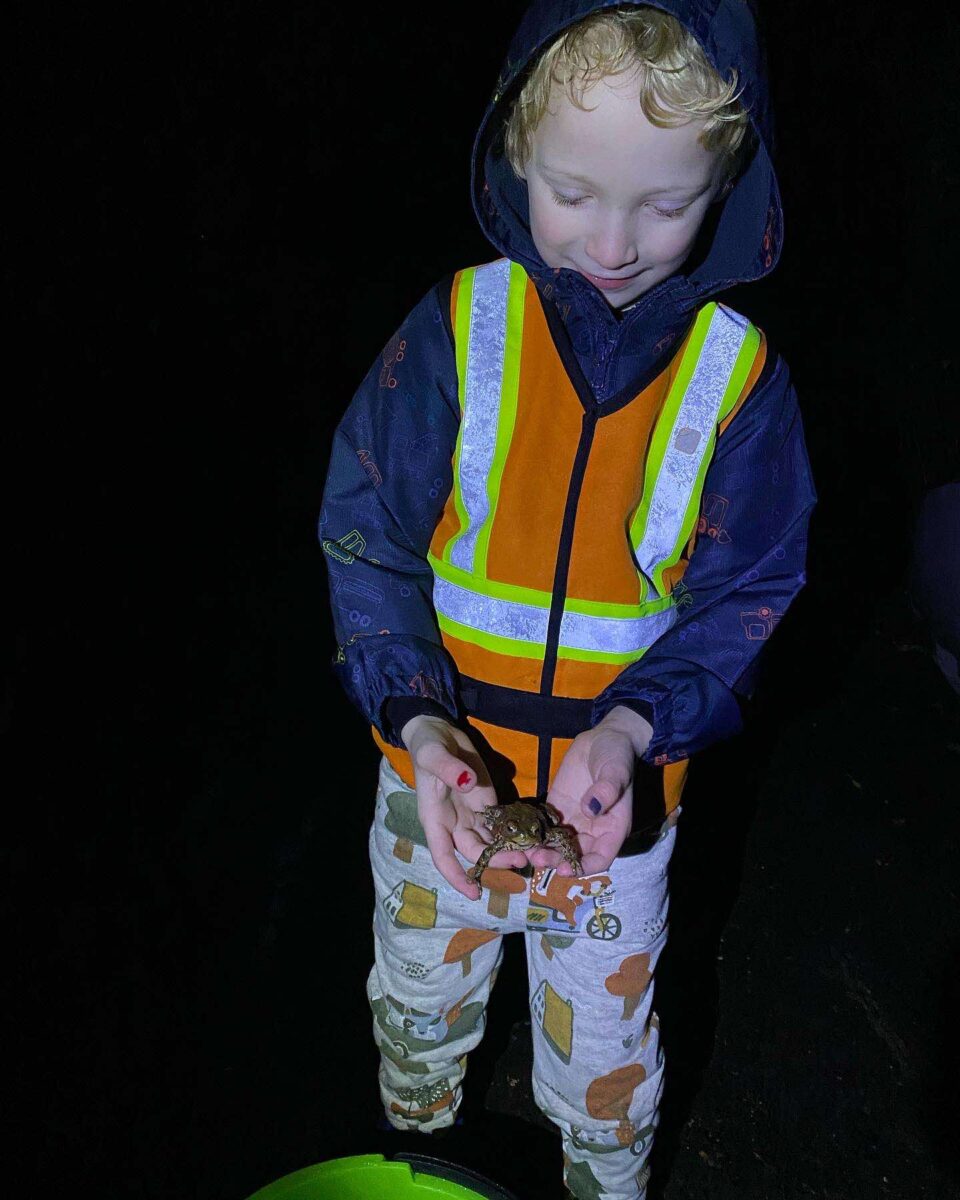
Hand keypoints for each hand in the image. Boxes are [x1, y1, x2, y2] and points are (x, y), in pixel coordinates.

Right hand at [401, 714, 532, 899]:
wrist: (437, 731)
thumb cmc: (428, 746)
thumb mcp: (432, 755)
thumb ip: (448, 769)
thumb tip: (468, 783)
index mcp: (435, 818)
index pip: (443, 856)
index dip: (457, 877)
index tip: (474, 893)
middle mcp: (454, 823)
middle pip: (476, 852)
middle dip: (499, 859)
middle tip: (524, 859)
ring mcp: (472, 814)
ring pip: (493, 841)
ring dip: (513, 849)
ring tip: (538, 853)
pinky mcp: (487, 802)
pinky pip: (502, 823)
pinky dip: (518, 832)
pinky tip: (536, 837)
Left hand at [525, 706, 652, 875]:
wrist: (603, 738)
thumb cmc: (617, 756)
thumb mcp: (616, 771)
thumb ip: (606, 790)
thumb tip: (590, 810)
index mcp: (612, 827)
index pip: (600, 858)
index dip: (584, 868)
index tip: (565, 869)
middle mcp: (592, 829)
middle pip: (574, 854)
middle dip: (556, 859)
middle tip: (536, 856)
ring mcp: (573, 819)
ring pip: (557, 843)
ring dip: (541, 848)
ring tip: (523, 848)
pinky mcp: (557, 806)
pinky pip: (544, 824)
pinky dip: (532, 830)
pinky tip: (518, 831)